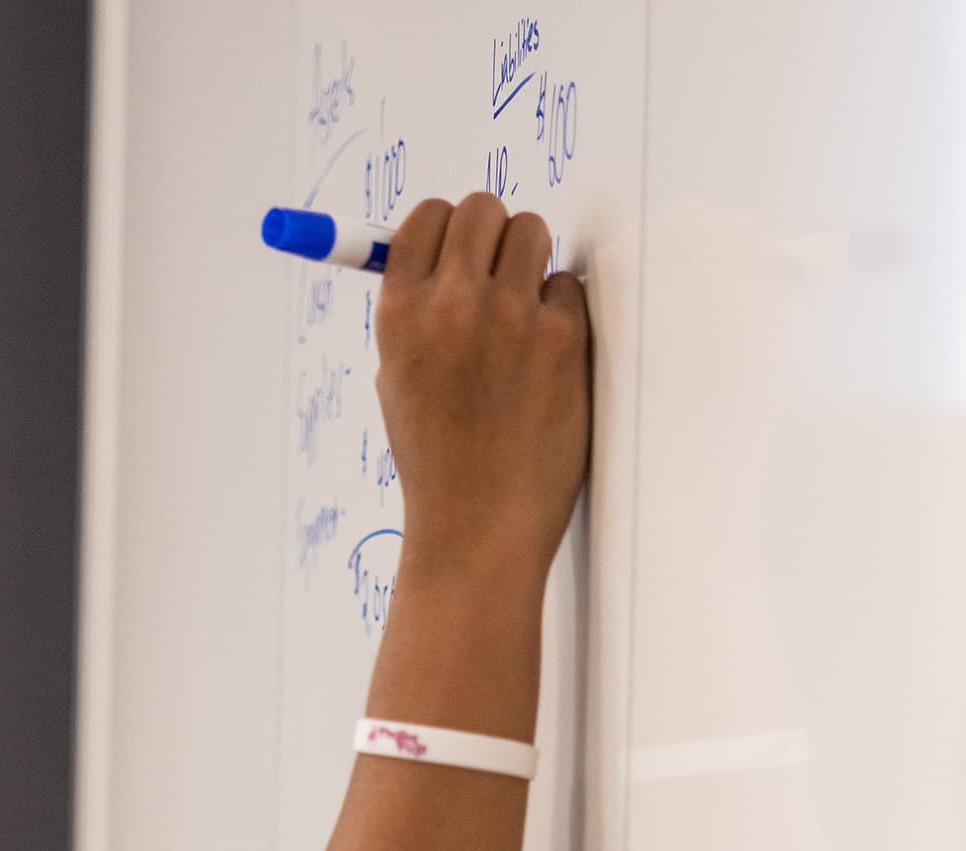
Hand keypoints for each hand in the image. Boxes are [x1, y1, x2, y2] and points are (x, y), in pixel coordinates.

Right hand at [373, 191, 592, 581]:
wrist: (479, 525)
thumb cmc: (439, 462)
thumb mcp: (397, 380)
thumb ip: (413, 314)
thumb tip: (434, 254)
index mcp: (400, 314)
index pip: (425, 218)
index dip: (446, 226)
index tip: (457, 243)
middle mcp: (451, 305)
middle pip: (482, 209)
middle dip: (491, 232)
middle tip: (497, 268)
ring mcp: (510, 318)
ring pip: (532, 231)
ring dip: (529, 259)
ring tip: (523, 309)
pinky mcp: (563, 338)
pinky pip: (568, 287)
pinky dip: (560, 311)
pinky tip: (546, 357)